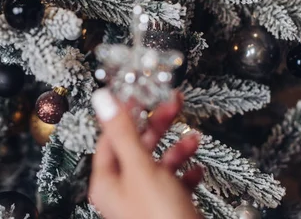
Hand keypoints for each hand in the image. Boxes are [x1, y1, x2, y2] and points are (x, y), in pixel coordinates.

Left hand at [89, 89, 202, 218]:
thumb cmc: (160, 218)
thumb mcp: (141, 169)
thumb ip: (123, 132)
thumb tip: (103, 99)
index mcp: (108, 181)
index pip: (111, 137)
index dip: (125, 113)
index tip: (141, 95)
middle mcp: (123, 191)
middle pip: (137, 147)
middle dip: (156, 126)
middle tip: (172, 105)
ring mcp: (144, 201)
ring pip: (158, 164)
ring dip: (176, 148)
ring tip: (193, 137)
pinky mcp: (166, 209)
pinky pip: (174, 183)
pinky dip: (186, 173)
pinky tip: (197, 169)